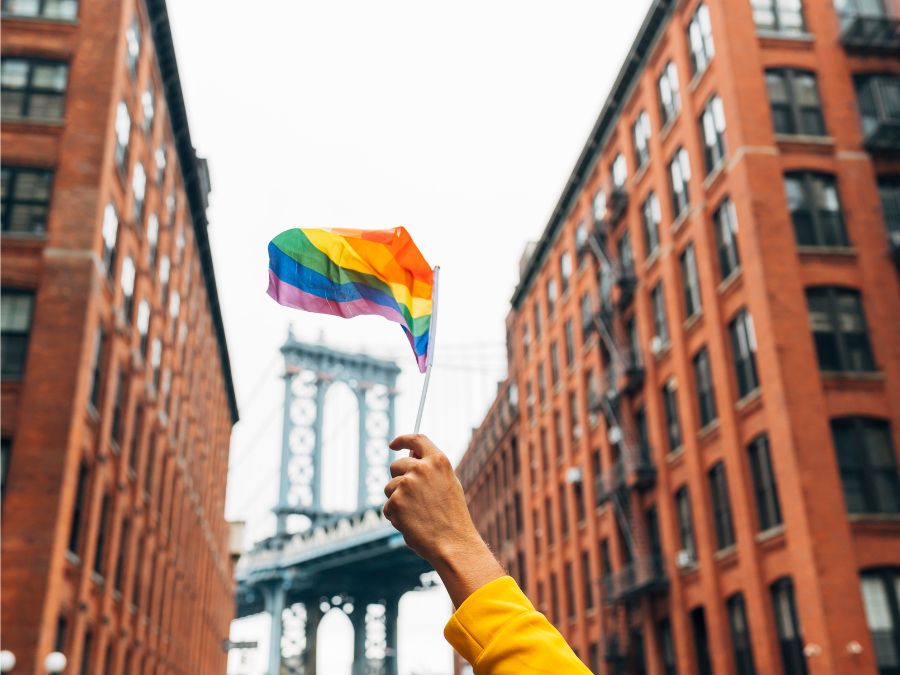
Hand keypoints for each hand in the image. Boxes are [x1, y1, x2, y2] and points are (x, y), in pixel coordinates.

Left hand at [383, 434, 504, 606]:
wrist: (452, 543)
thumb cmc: (452, 517)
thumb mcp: (448, 484)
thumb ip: (431, 469)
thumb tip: (411, 458)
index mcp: (438, 461)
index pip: (416, 439)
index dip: (402, 440)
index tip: (393, 445)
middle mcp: (421, 467)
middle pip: (396, 465)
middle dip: (398, 480)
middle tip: (412, 499)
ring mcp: (407, 483)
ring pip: (389, 487)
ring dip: (396, 500)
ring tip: (416, 515)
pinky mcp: (395, 500)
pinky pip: (387, 506)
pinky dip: (395, 516)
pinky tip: (411, 524)